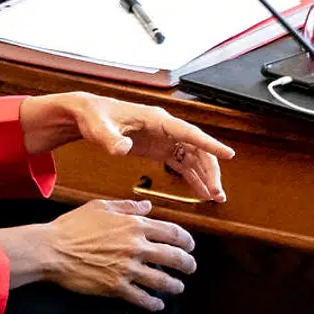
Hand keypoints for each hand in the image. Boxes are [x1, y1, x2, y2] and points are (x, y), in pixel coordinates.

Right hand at [0, 199, 195, 309]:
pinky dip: (153, 303)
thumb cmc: (73, 226)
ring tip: (178, 287)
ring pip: (161, 280)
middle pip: (173, 257)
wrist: (52, 249)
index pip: (172, 232)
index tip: (191, 245)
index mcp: (134, 225)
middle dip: (187, 264)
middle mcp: (135, 246)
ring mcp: (127, 268)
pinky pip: (141, 297)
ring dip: (174, 285)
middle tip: (191, 267)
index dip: (186, 240)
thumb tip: (148, 206)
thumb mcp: (101, 207)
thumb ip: (128, 207)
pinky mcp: (116, 287)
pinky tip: (157, 304)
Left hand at [21, 92, 234, 201]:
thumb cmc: (94, 117)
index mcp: (158, 119)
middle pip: (197, 149)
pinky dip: (192, 177)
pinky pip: (181, 164)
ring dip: (205, 176)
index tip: (228, 155)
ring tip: (216, 197)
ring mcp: (164, 138)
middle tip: (217, 193)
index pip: (190, 133)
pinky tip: (200, 193)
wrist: (85, 116)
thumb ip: (112, 141)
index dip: (210, 145)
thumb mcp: (100, 129)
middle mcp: (166, 128)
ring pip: (193, 158)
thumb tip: (122, 150)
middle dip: (210, 170)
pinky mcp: (158, 148)